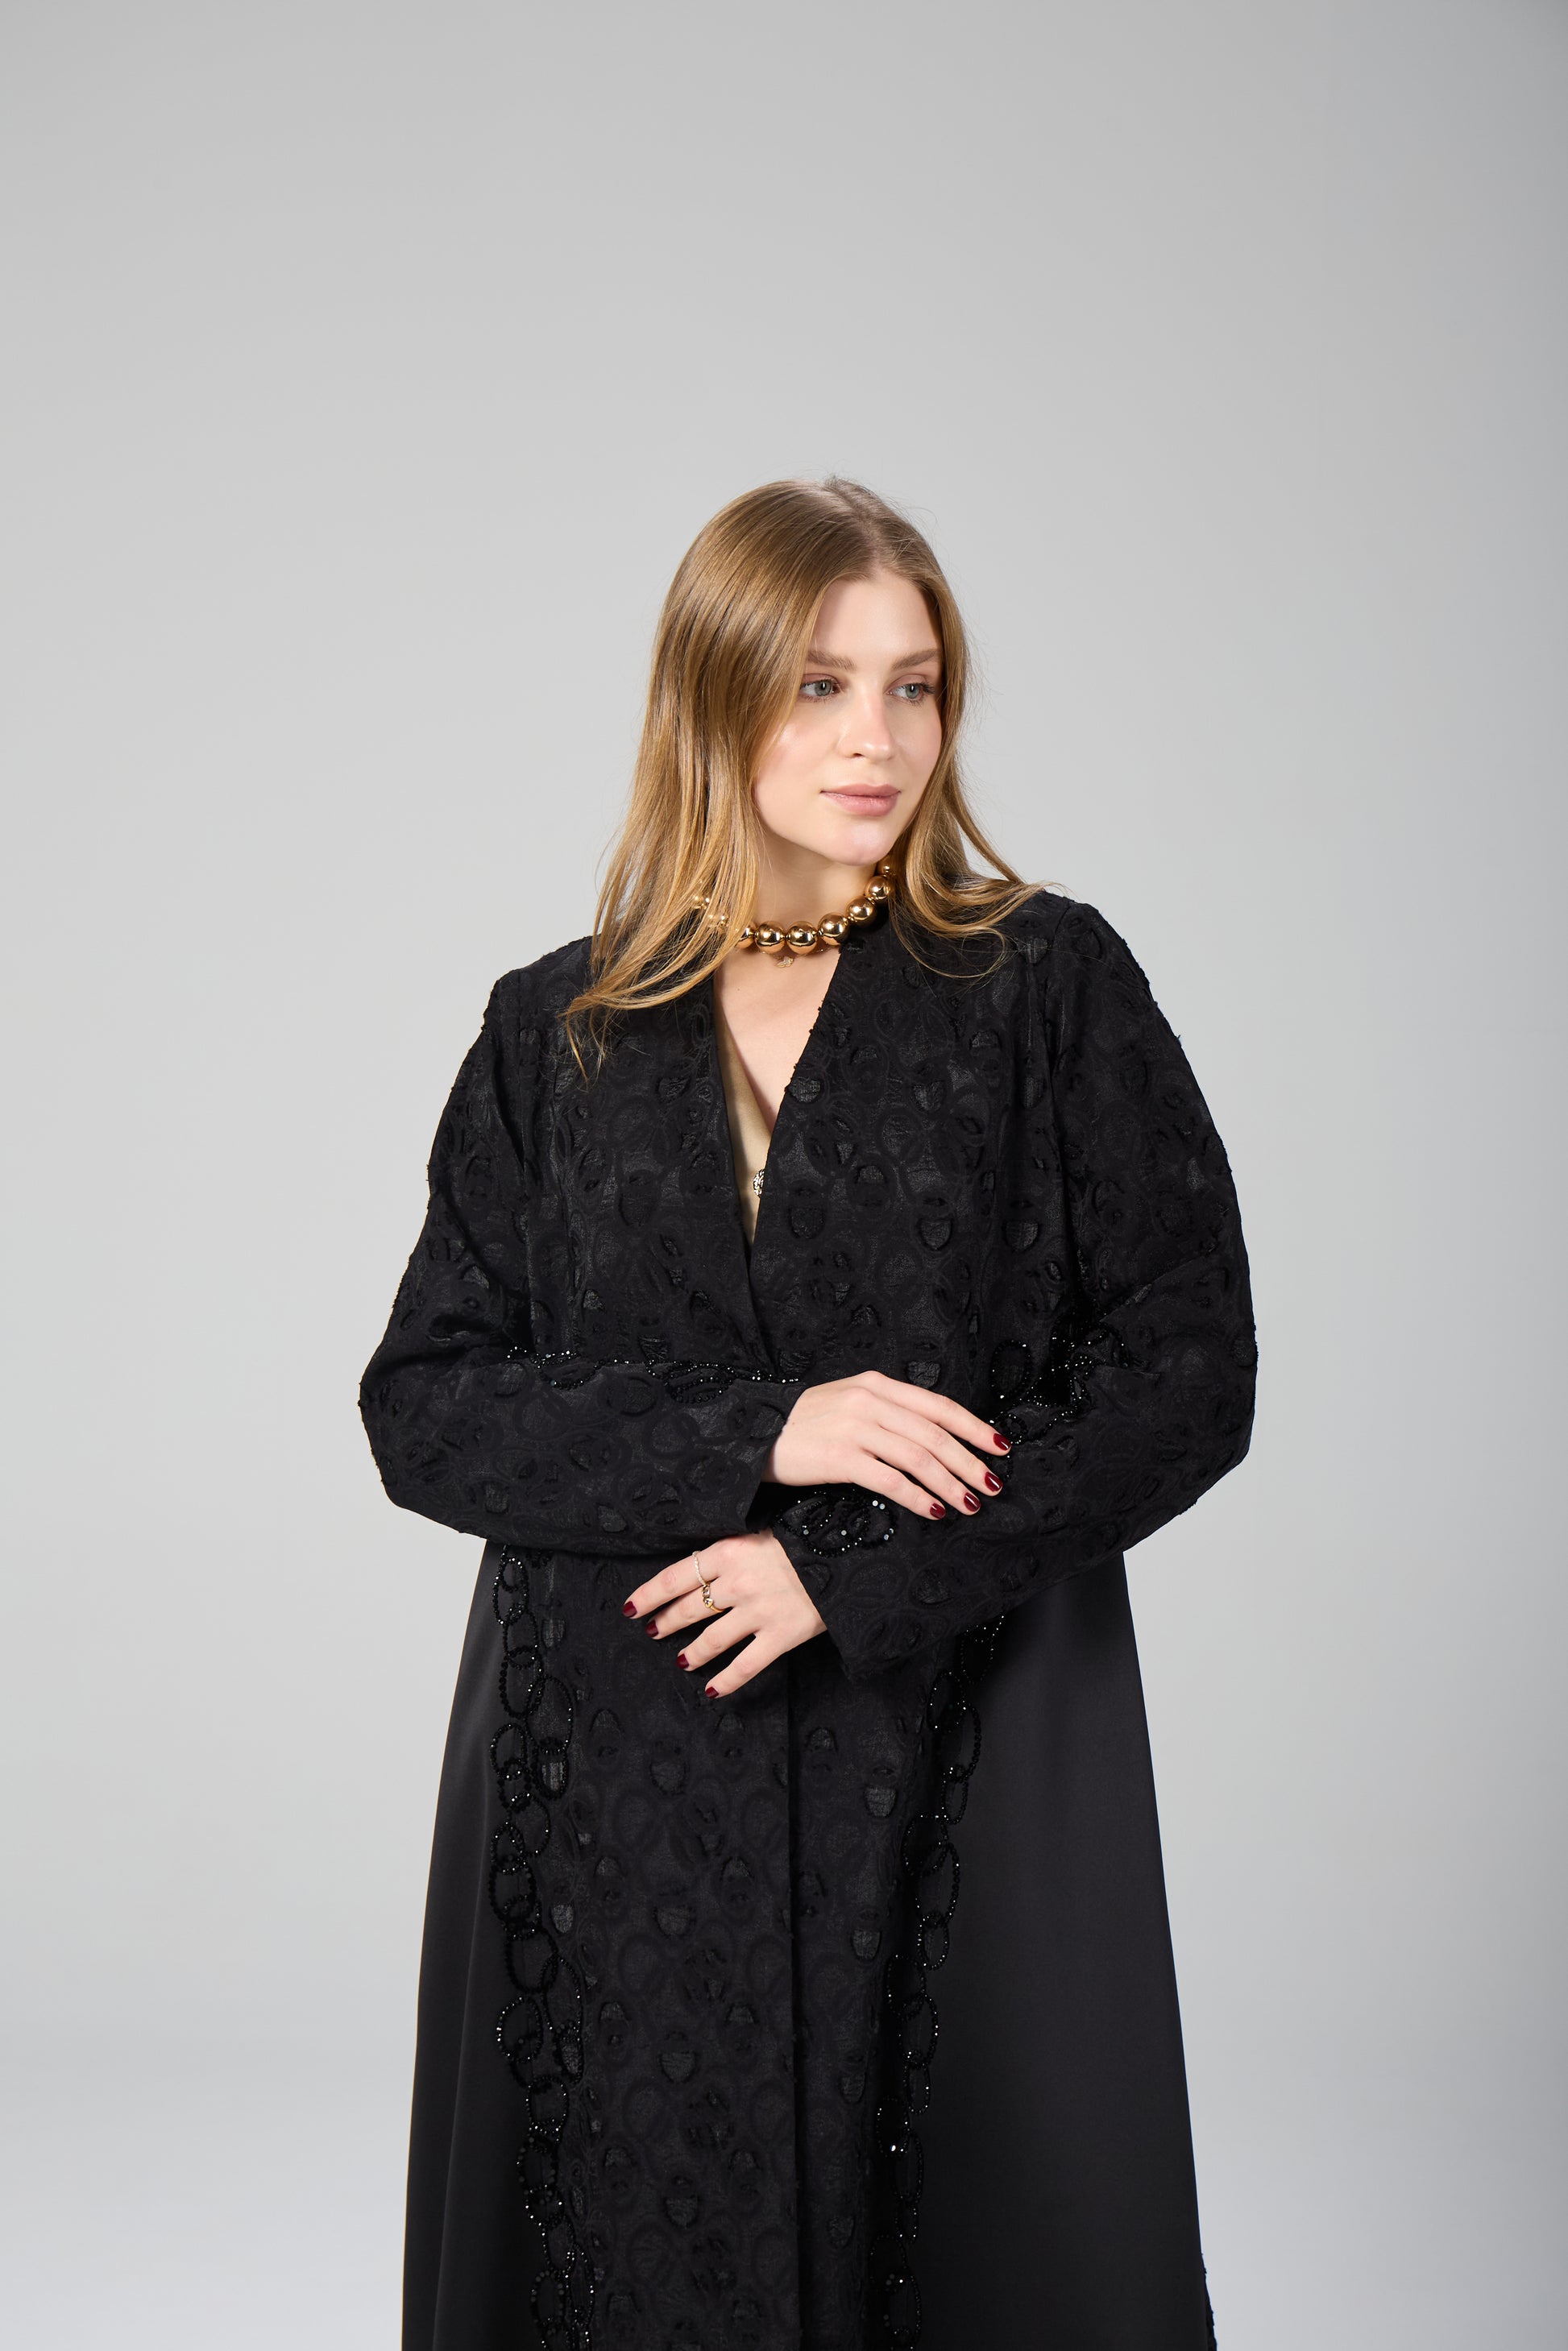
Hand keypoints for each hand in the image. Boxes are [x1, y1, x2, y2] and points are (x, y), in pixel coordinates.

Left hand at [622, 1529, 824, 1697]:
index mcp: (728, 1552)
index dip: (649, 1594)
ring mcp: (758, 1612)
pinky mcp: (780, 1636)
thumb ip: (731, 1552)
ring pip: (711, 1639)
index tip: (631, 1607)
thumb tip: (702, 1568)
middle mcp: (737, 1583)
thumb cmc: (806, 1538)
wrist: (850, 1553)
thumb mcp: (760, 1534)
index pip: (674, 1577)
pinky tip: (711, 1689)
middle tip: (653, 1631)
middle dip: (665, 1622)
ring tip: (681, 1660)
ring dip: (692, 1652)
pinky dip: (726, 1680)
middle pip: (688, 1609)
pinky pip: (746, 1665)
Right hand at [765, 1369, 1008, 1518]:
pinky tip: (933, 1511)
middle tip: (993, 1484)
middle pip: (935, 1434)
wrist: (753, 1435)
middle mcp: (870, 1401)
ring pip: (919, 1458)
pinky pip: (891, 1480)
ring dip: (950, 1485)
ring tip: (970, 1504)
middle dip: (970, 1463)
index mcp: (877, 1383)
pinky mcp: (840, 1458)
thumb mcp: (849, 1401)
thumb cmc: (805, 1424)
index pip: (938, 1405)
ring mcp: (855, 1428)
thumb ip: (888, 1410)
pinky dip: (918, 1498)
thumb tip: (934, 1435)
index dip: (974, 1427)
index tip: (1000, 1447)